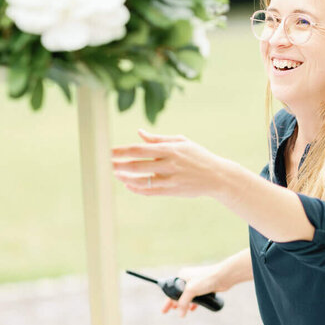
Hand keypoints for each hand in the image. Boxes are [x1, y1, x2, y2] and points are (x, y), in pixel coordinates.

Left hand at [111, 129, 226, 198]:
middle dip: (119, 165)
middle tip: (106, 164)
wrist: (217, 177)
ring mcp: (170, 179)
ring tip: (115, 174)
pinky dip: (136, 188)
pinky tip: (129, 185)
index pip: (140, 149)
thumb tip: (139, 133)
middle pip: (137, 165)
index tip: (109, 151)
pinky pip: (149, 191)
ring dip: (125, 178)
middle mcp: (169, 164)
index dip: (122, 151)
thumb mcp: (181, 142)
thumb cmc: (198, 156)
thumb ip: (159, 139)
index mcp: (170, 149)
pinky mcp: (172, 191)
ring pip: (141, 180)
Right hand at [162, 263, 231, 317]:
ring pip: (188, 295)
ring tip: (182, 312)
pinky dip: (194, 302)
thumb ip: (183, 303)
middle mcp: (188, 278)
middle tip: (170, 311)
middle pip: (179, 293)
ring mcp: (197, 282)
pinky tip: (193, 309)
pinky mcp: (204, 287)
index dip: (168, 301)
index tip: (164, 310)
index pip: (172, 290)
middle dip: (175, 303)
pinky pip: (196, 296)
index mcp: (182, 275)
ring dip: (185, 303)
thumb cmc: (206, 279)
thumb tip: (180, 314)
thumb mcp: (191, 290)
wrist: (223, 276)